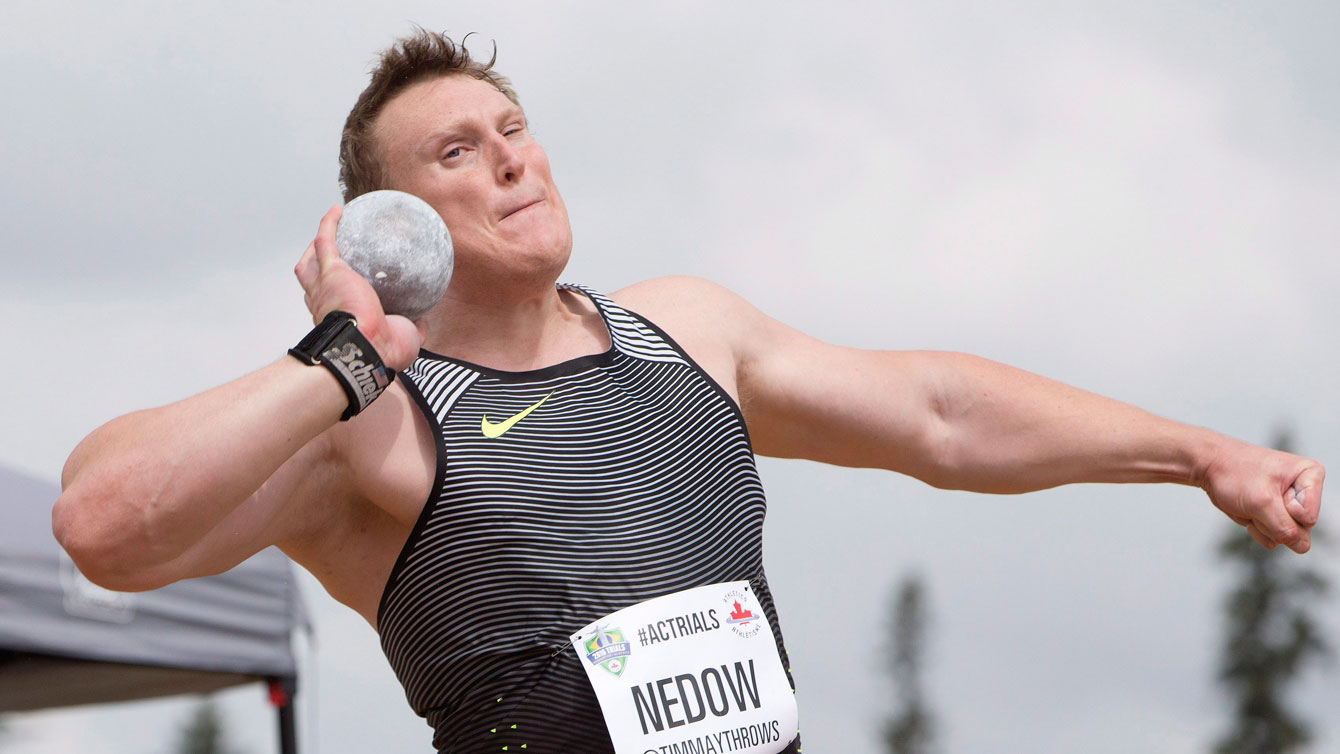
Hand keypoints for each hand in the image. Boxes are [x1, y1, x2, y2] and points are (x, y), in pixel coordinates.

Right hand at [294, 205, 424, 370]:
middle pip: (312, 284)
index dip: (331, 300)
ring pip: (309, 264)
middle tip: (327, 264)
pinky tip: (338, 209)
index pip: (329, 309)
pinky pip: (325, 240)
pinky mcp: (331, 271)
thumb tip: (421, 319)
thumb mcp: (405, 340)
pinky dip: (328, 224)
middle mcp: (325, 305)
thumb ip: (412, 327)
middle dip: (315, 274)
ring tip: (328, 233)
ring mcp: (324, 287)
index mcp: (341, 322)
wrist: (367, 347)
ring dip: (314, 249)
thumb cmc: (384, 351)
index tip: (340, 295)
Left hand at [1201, 440, 1323, 552]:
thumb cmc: (1235, 474)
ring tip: (1251, 503)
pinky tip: (1248, 512)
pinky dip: (1257, 530)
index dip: (1284, 510)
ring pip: (1287, 536)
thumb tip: (1303, 547)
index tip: (1268, 487)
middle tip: (1256, 499)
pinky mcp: (1276, 516)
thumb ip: (1286, 528)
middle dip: (1272, 520)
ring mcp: (1291, 505)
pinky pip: (1275, 538)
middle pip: (1301, 529)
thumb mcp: (1262, 502)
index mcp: (1311, 474)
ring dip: (1262, 525)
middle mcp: (1306, 490)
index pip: (1308, 518)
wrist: (1210, 468)